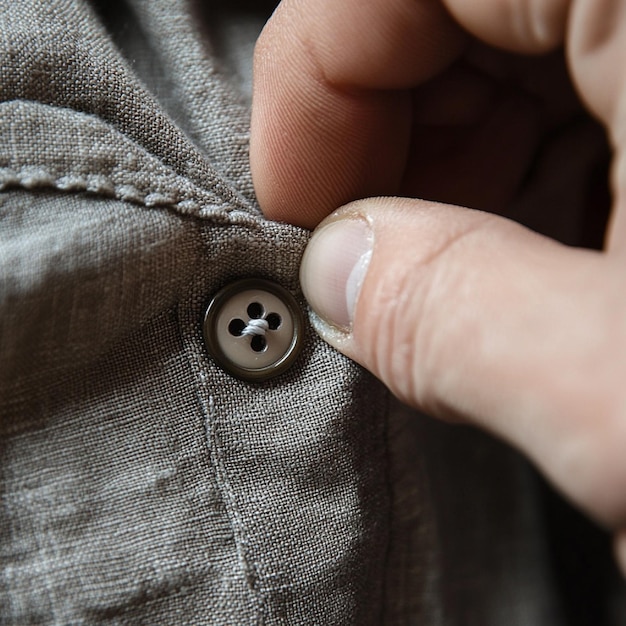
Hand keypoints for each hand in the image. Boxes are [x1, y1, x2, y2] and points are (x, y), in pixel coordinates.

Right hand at [250, 0, 625, 571]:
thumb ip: (457, 318)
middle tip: (375, 267)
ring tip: (465, 280)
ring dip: (461, 167)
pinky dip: (539, 166)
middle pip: (447, 6)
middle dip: (382, 139)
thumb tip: (338, 273)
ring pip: (514, 46)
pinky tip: (546, 256)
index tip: (302, 219)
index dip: (313, 87)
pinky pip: (588, 84)